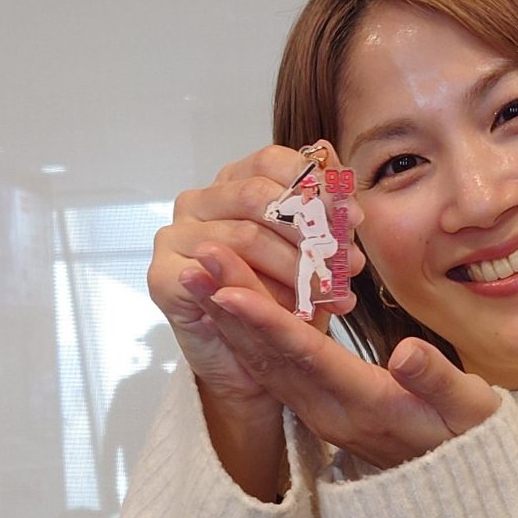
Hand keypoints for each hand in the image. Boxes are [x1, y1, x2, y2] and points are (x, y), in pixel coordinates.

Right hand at [148, 141, 365, 414]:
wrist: (250, 365)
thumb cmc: (281, 302)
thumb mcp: (313, 256)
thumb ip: (318, 206)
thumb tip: (329, 152)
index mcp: (233, 185)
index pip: (271, 162)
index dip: (316, 186)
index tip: (353, 218)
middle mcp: (199, 203)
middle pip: (258, 195)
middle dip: (312, 231)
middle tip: (350, 264)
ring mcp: (177, 238)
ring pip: (246, 237)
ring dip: (299, 268)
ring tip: (333, 294)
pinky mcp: (164, 277)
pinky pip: (219, 277)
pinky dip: (265, 295)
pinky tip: (295, 312)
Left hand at [183, 242, 500, 469]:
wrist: (455, 486)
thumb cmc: (468, 436)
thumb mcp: (468, 408)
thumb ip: (436, 379)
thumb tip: (406, 353)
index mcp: (364, 404)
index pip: (306, 356)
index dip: (266, 322)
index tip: (229, 290)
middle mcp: (329, 411)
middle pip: (272, 353)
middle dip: (234, 304)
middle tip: (201, 257)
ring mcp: (319, 413)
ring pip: (265, 361)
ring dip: (231, 316)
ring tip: (201, 272)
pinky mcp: (318, 410)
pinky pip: (273, 370)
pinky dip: (247, 334)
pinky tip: (229, 305)